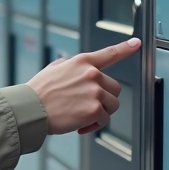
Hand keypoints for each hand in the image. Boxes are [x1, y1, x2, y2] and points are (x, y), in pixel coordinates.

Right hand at [26, 39, 140, 135]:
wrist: (31, 109)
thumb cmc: (39, 91)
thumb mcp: (54, 69)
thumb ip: (70, 66)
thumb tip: (73, 66)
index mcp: (83, 62)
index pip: (109, 53)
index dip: (126, 48)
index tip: (136, 43)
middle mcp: (92, 74)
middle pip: (115, 88)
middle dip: (104, 98)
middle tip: (88, 105)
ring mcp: (95, 91)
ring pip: (112, 105)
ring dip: (100, 113)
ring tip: (82, 115)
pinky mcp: (95, 109)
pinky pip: (104, 120)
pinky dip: (93, 126)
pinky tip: (80, 125)